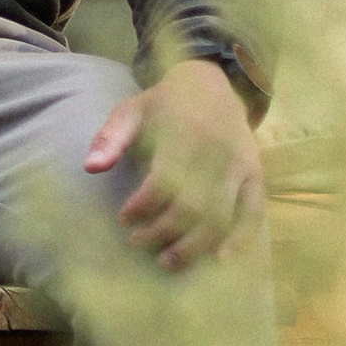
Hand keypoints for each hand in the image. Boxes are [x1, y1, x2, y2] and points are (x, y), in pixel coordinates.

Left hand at [84, 57, 263, 269]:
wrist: (211, 84)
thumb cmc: (164, 104)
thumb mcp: (131, 109)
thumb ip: (110, 137)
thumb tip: (90, 168)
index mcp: (184, 133)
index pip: (164, 182)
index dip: (142, 207)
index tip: (123, 219)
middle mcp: (216, 151)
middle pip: (192, 205)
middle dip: (163, 232)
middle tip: (138, 243)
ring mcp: (240, 164)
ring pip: (220, 215)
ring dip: (194, 245)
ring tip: (167, 261)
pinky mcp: (255, 174)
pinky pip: (254, 211)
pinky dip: (242, 237)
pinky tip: (221, 258)